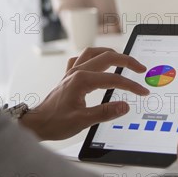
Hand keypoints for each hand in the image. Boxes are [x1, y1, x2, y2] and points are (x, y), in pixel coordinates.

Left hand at [21, 47, 149, 140]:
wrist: (35, 123)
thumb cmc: (54, 122)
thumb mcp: (82, 121)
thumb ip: (105, 113)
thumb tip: (125, 106)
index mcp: (81, 80)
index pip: (114, 79)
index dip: (131, 85)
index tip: (142, 92)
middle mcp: (77, 72)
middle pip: (107, 57)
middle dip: (127, 61)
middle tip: (141, 68)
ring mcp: (72, 72)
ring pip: (94, 53)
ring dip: (111, 54)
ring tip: (124, 60)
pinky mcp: (69, 77)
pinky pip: (82, 59)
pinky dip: (94, 57)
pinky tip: (98, 63)